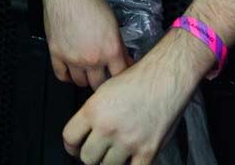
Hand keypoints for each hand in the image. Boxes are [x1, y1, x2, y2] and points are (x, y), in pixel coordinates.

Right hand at [43, 0, 129, 88]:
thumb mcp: (113, 23)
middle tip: (104, 75)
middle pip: (100, 84)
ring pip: (81, 82)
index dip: (122, 77)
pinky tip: (72, 72)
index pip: (120, 76)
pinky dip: (67, 76)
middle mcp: (92, 58)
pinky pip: (62, 75)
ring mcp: (73, 58)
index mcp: (110, 49)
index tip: (120, 76)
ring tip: (88, 72)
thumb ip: (119, 46)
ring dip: (86, 79)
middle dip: (104, 81)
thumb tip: (124, 60)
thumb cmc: (89, 0)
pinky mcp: (56, 53)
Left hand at [63, 49, 192, 164]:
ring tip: (116, 151)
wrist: (166, 78)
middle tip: (98, 150)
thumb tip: (85, 132)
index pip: (69, 138)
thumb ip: (92, 113)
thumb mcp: (104, 90)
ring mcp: (127, 141)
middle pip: (87, 157)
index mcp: (93, 110)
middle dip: (91, 154)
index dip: (71, 146)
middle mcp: (107, 127)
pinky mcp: (147, 151)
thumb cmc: (138, 79)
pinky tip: (131, 158)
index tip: (75, 148)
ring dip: (110, 161)